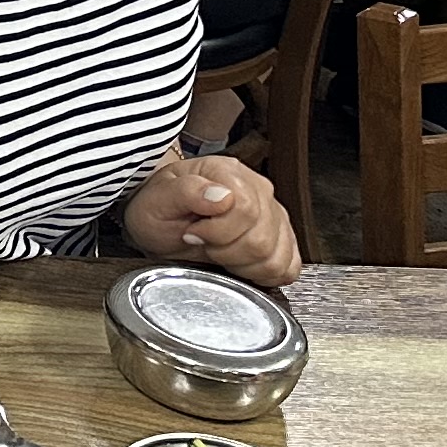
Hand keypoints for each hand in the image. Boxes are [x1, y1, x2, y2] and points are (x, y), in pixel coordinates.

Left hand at [124, 152, 299, 282]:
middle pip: (262, 239)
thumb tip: (222, 197)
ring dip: (243, 264)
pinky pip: (288, 267)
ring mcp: (273, 215)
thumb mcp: (157, 199)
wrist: (159, 220)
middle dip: (226, 251)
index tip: (193, 232)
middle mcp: (258, 190)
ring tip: (220, 251)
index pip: (246, 210)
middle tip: (204, 243)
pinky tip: (240, 263)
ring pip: (277, 257)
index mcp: (228, 172)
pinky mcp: (281, 239)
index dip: (217, 232)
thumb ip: (186, 192)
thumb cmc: (158, 208)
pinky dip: (264, 274)